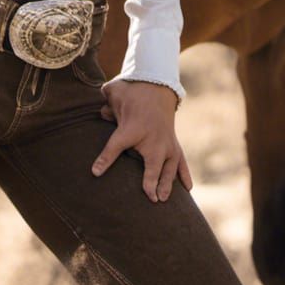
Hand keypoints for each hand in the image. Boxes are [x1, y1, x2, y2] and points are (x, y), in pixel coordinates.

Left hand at [91, 79, 192, 201]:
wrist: (158, 86)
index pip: (116, 145)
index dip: (105, 158)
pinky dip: (184, 175)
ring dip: (167, 184)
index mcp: (133, 128)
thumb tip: (101, 115)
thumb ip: (108, 107)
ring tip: (162, 199)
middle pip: (154, 164)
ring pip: (169, 167)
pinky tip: (188, 189)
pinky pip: (181, 162)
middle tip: (151, 197)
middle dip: (152, 181)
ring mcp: (167, 142)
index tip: (96, 172)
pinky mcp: (174, 145)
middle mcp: (154, 139)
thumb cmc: (133, 92)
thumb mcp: (116, 94)